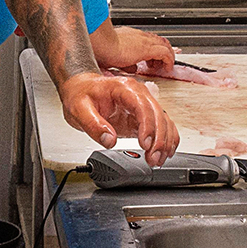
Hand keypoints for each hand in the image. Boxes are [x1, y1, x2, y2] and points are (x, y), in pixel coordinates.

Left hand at [58, 72, 179, 165]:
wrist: (81, 88)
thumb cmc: (81, 94)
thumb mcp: (79, 109)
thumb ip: (93, 125)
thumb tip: (109, 140)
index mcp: (124, 88)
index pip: (143, 106)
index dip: (148, 126)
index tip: (145, 144)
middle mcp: (138, 94)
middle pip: (158, 115)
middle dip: (159, 139)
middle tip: (153, 158)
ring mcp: (143, 105)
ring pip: (164, 121)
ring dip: (164, 142)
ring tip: (157, 160)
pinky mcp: (143, 117)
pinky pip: (162, 126)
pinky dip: (167, 139)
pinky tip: (165, 152)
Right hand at [91, 22, 175, 74]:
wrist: (101, 43)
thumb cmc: (101, 49)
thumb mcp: (115, 58)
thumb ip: (126, 63)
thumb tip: (133, 68)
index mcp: (130, 36)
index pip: (148, 40)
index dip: (154, 49)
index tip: (153, 59)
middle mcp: (139, 36)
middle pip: (159, 40)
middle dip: (163, 51)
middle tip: (161, 63)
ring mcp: (144, 41)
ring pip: (164, 45)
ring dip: (167, 55)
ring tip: (166, 65)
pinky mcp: (148, 48)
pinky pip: (165, 53)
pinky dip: (169, 60)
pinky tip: (168, 68)